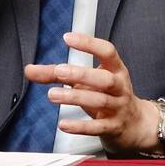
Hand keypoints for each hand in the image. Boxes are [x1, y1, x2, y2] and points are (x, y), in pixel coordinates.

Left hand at [24, 32, 160, 154]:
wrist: (135, 124)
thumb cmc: (108, 94)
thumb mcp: (87, 80)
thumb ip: (57, 73)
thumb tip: (30, 70)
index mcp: (115, 68)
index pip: (107, 51)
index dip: (89, 43)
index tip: (68, 38)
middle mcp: (119, 86)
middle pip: (104, 79)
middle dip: (81, 74)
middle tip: (59, 71)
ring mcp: (118, 107)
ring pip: (99, 101)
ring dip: (75, 97)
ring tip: (53, 94)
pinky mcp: (113, 127)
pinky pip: (97, 127)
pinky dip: (79, 126)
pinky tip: (63, 124)